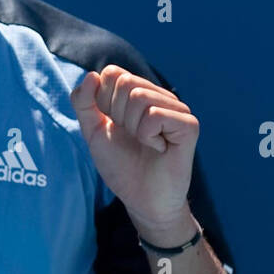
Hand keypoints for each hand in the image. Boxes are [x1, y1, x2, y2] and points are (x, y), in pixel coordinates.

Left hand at [70, 66, 198, 238]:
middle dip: (117, 115)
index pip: (112, 73)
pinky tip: (159, 148)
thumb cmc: (121, 167)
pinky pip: (155, 115)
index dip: (103, 101)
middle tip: (131, 137)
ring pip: (140, 98)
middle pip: (125, 82)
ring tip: (145, 143)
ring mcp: (177, 109)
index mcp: (138, 93)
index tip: (113, 125)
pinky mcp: (189, 125)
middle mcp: (160, 96)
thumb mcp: (93, 133)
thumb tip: (92, 74)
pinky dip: (148, 136)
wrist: (142, 200)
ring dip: (133, 128)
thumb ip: (84, 104)